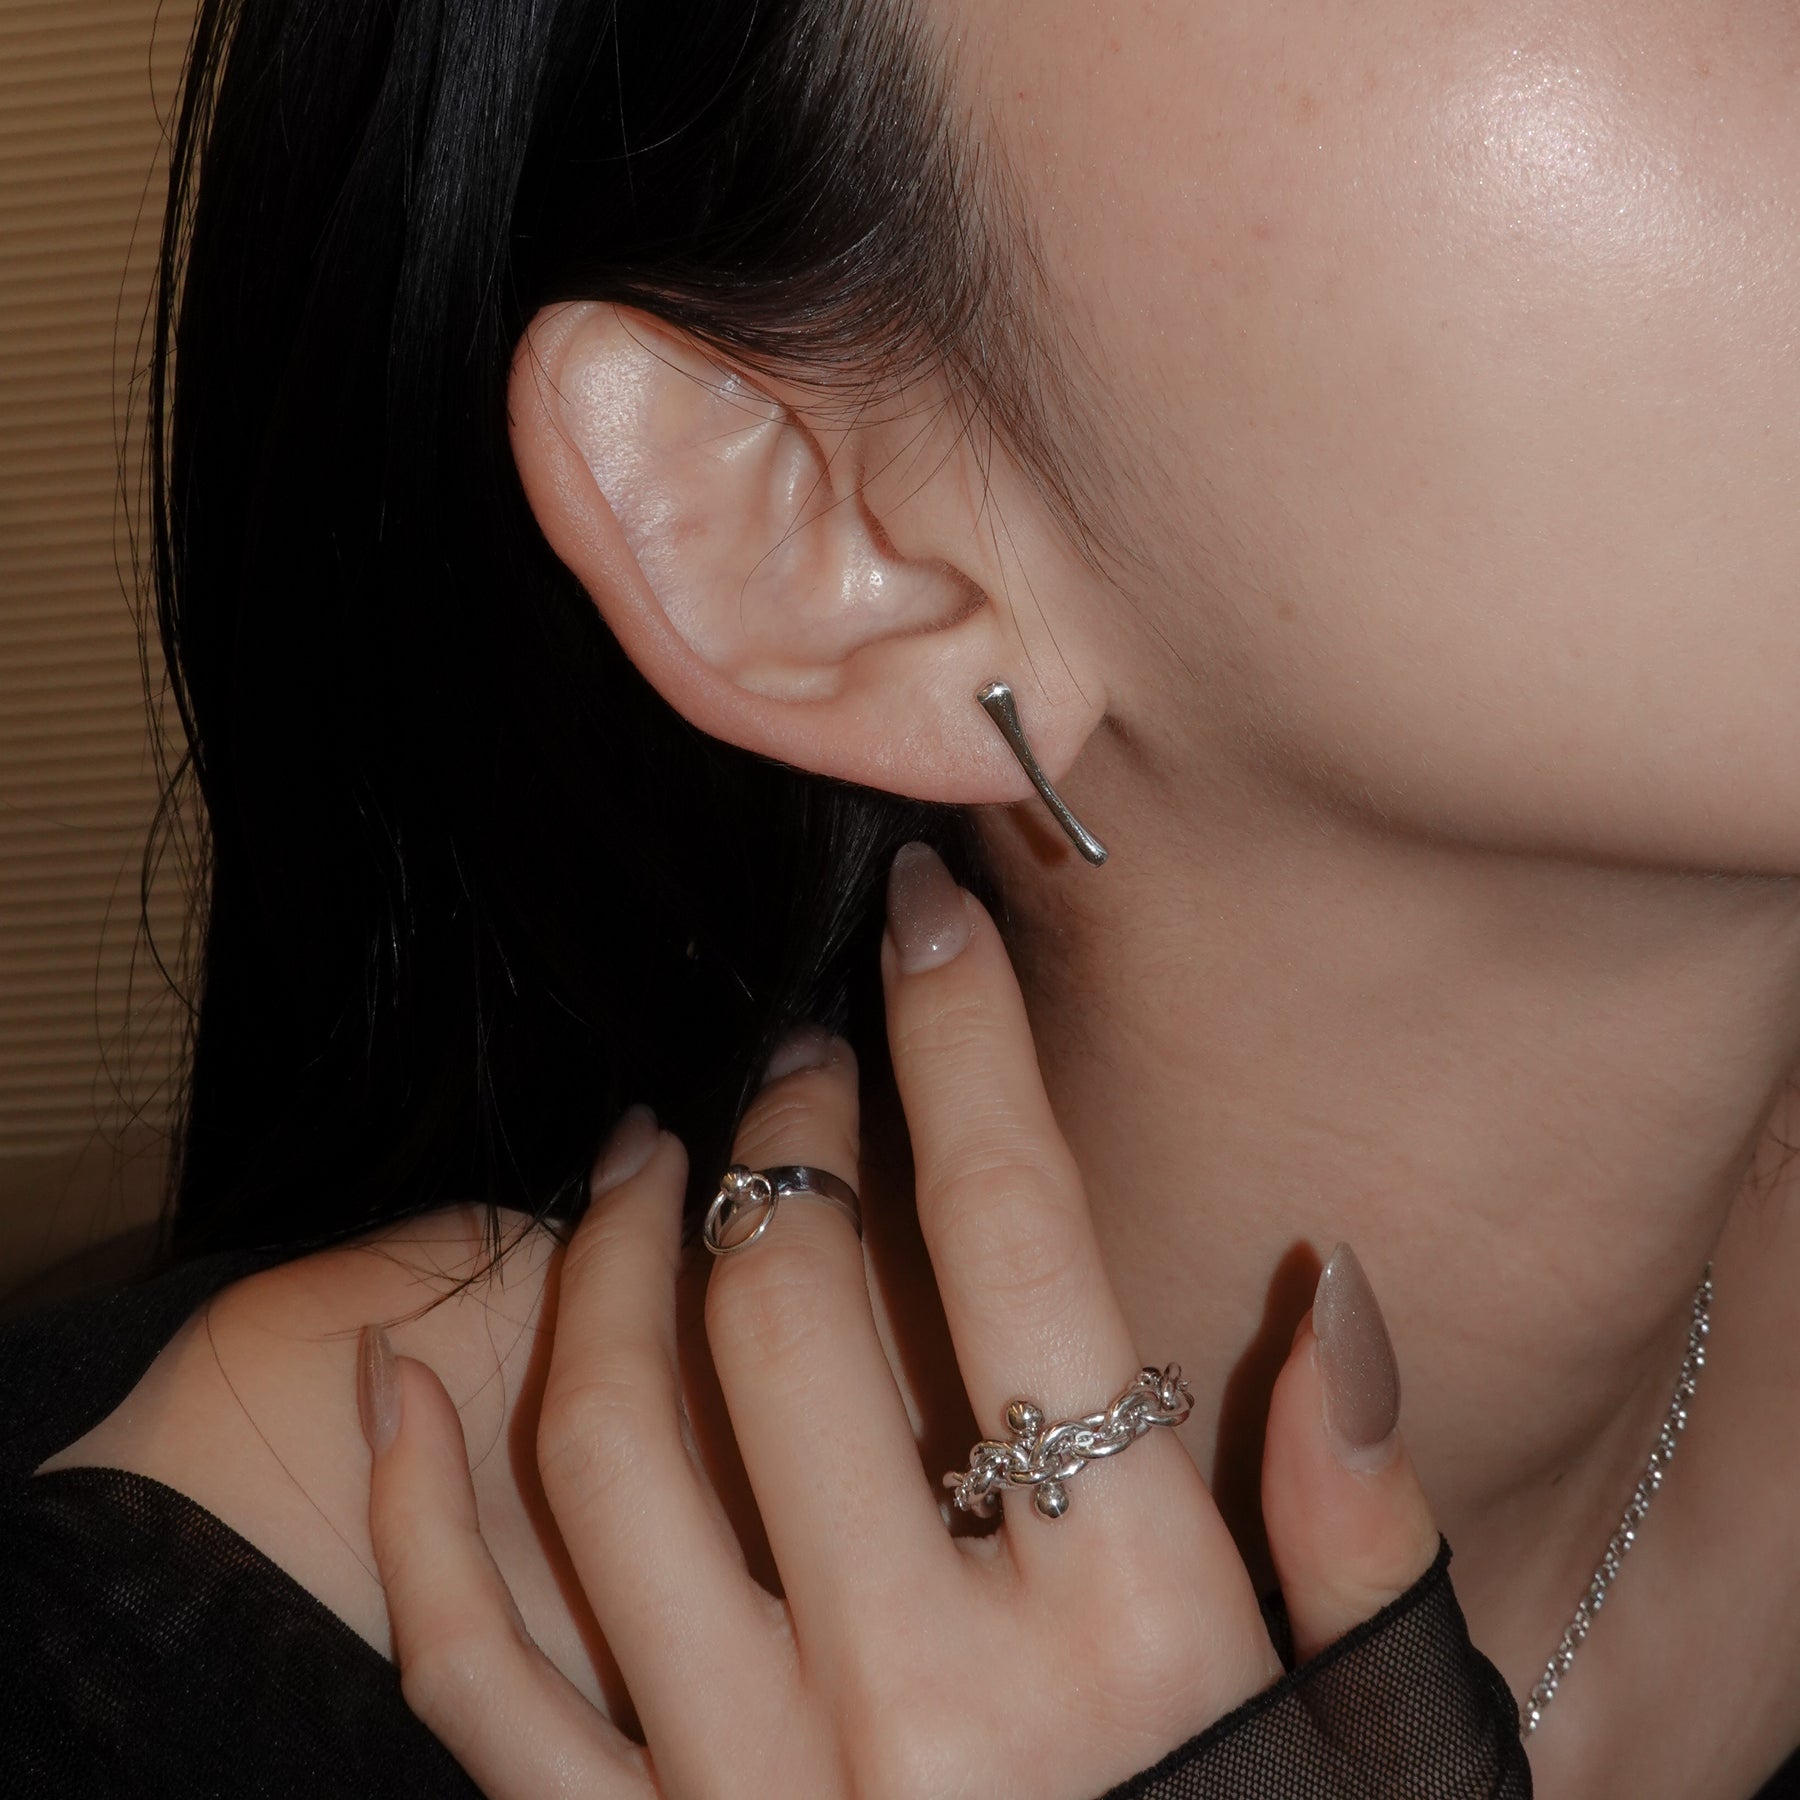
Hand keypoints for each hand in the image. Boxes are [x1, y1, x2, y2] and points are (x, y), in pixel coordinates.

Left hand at [361, 843, 1439, 1797]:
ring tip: (630, 1153)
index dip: (969, 1046)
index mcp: (1127, 1636)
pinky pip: (479, 1679)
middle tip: (790, 1058)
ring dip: (601, 1263)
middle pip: (794, 1315)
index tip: (928, 921)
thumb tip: (1334, 1298)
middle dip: (784, 1137)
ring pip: (615, 1451)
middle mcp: (925, 1704)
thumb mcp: (1380, 1751)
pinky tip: (397, 1381)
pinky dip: (417, 1515)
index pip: (1025, 1245)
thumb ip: (1362, 1534)